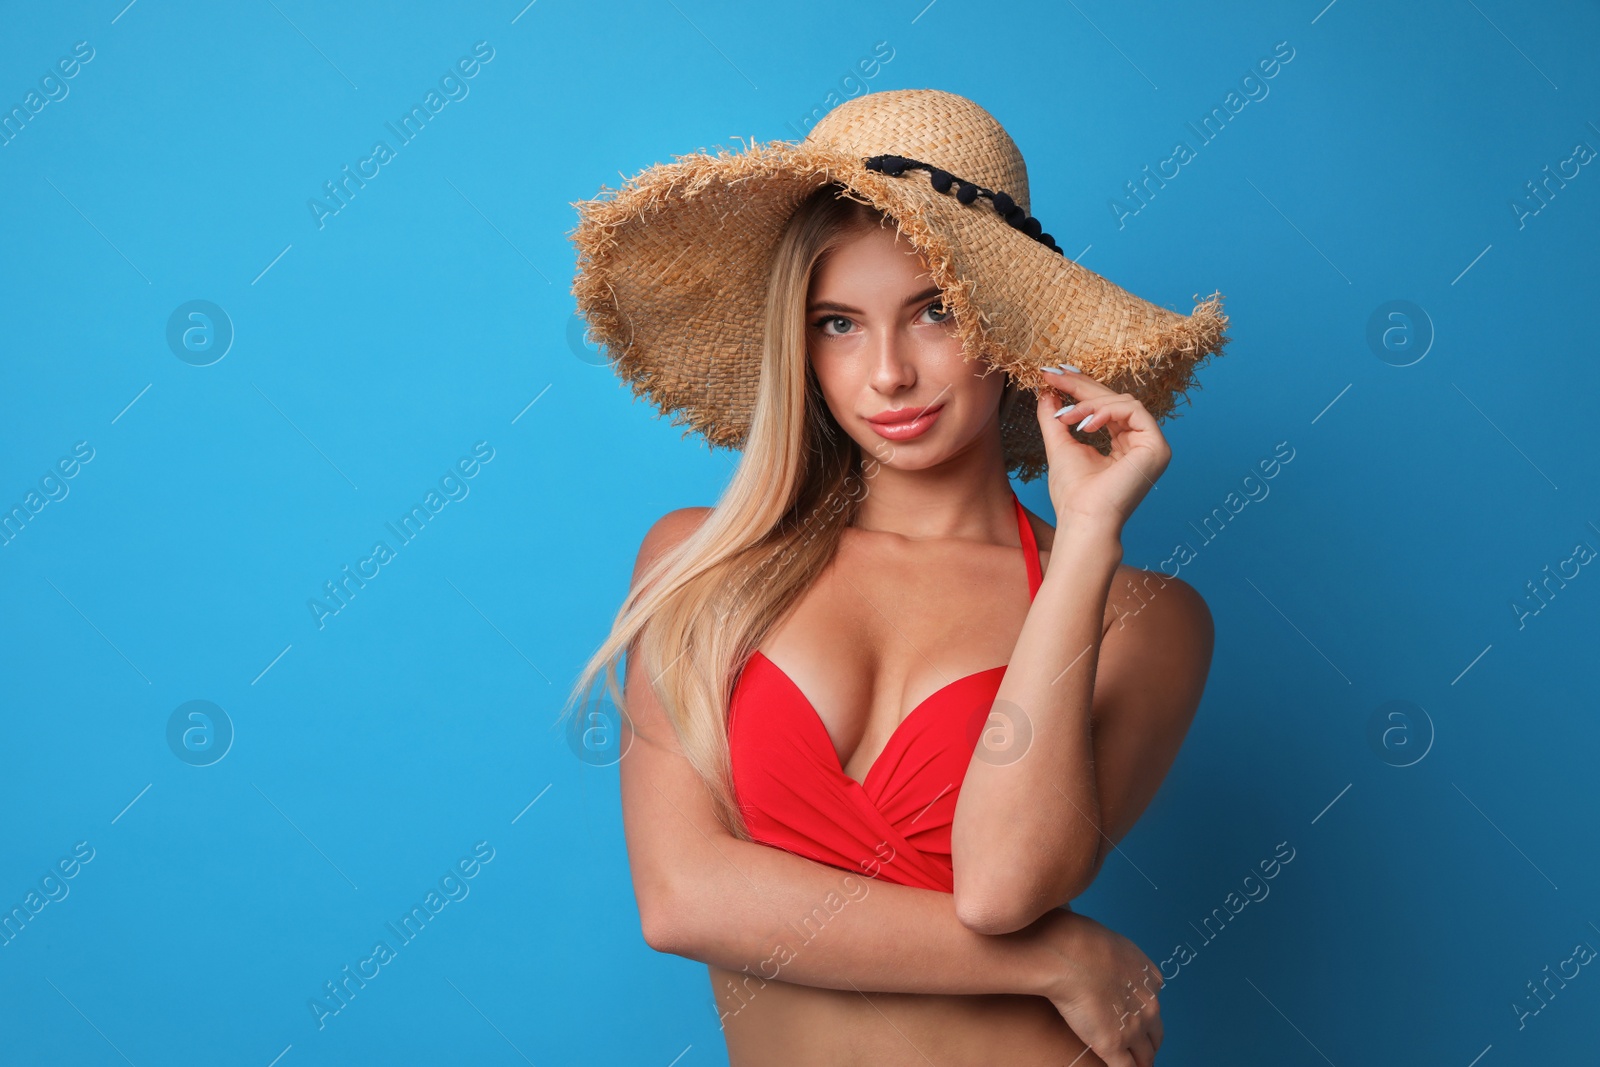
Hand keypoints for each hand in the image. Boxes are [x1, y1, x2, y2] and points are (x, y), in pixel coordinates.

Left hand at [1033, 365, 1171, 539]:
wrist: (1084, 520)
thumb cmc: (1073, 495)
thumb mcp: (1060, 446)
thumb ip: (1054, 419)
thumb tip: (1047, 392)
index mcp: (1123, 444)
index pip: (1104, 407)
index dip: (1080, 388)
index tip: (1053, 375)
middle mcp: (1141, 443)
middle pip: (1114, 400)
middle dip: (1081, 386)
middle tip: (1054, 375)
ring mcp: (1152, 445)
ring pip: (1123, 402)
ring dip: (1089, 403)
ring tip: (1066, 417)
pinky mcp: (1157, 446)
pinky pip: (1133, 410)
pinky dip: (1106, 412)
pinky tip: (1085, 426)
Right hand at [1033, 907, 1164, 1065]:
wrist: (1069, 952)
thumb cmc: (1077, 937)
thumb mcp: (1100, 935)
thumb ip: (1100, 943)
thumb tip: (1073, 917)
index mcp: (1148, 977)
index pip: (1153, 1001)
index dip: (1144, 1012)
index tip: (1134, 1016)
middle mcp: (1148, 1004)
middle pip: (1156, 1032)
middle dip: (1150, 1042)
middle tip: (1140, 1050)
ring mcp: (1133, 1027)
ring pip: (1146, 1055)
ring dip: (1141, 1061)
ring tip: (1135, 1066)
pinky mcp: (1113, 1045)